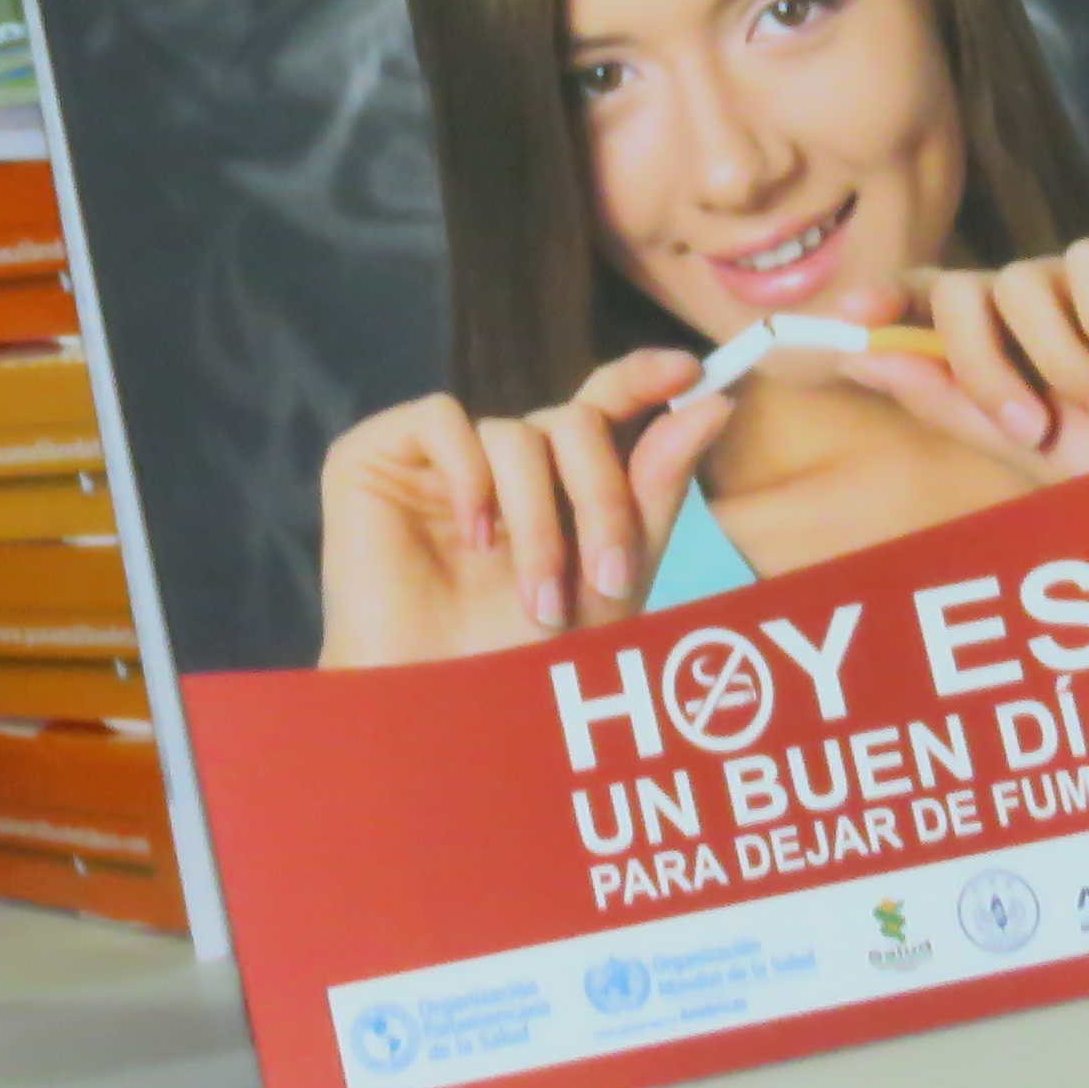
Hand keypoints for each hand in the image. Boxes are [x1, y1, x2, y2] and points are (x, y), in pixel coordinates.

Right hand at [314, 356, 733, 668]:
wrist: (443, 713)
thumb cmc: (523, 663)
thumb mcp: (612, 577)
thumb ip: (654, 490)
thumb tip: (711, 404)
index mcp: (554, 480)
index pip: (600, 403)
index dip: (642, 377)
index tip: (690, 373)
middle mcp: (499, 458)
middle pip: (573, 423)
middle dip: (602, 499)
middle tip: (607, 580)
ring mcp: (438, 456)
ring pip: (515, 433)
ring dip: (538, 522)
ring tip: (538, 598)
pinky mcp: (377, 454)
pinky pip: (441, 418)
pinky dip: (468, 474)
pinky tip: (471, 536)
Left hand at [833, 228, 1088, 478]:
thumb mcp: (1027, 442)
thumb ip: (946, 395)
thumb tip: (857, 351)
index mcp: (1009, 342)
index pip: (930, 300)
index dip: (887, 300)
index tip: (853, 316)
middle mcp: (1044, 299)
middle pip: (962, 289)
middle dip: (981, 361)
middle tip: (1031, 425)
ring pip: (1020, 282)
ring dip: (1062, 364)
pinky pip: (1088, 263)